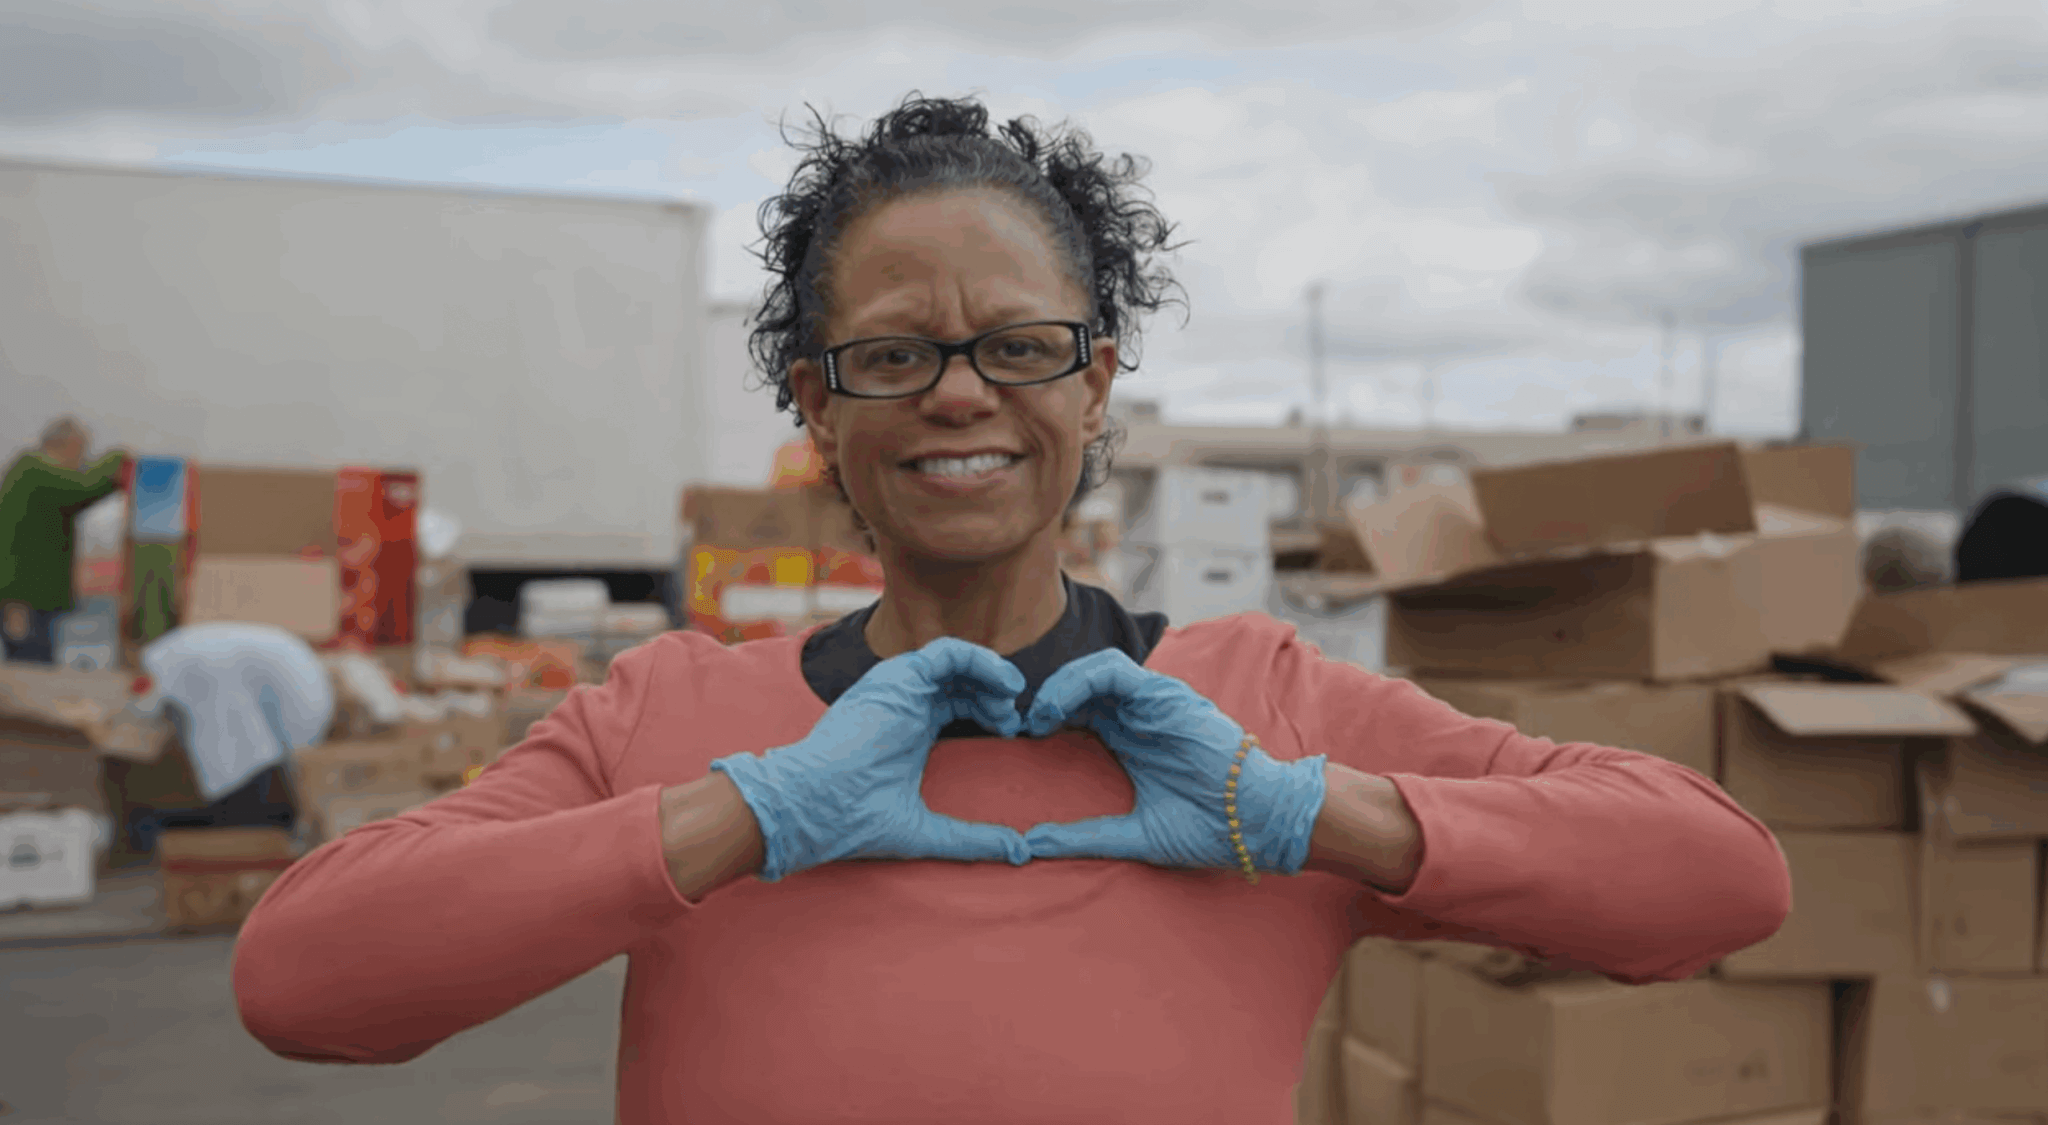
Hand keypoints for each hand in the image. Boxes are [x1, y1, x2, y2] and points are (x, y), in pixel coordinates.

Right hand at [708, 637, 1030, 881]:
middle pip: (958, 681)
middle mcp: (901, 702)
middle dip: (991, 694)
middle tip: (1011, 719)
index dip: (986, 712)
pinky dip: (980, 660)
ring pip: (955, 660)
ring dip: (990, 673)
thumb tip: (1018, 852)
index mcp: (906, 729)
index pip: (953, 704)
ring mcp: (898, 687)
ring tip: (1010, 695)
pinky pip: (948, 652)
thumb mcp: (927, 830)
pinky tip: (1002, 683)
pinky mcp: (897, 678)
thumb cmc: (856, 819)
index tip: (1008, 733)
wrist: (817, 806)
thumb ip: (973, 838)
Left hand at [1020, 650, 1326, 874]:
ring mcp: (1153, 701)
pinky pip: (1112, 670)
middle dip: (1045, 701)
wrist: (1260, 821)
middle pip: (1081, 688)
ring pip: (1093, 670)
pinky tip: (1057, 709)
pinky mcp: (1165, 694)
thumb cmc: (1210, 829)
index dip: (1046, 721)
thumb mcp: (1134, 834)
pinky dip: (1078, 681)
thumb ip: (1085, 836)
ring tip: (1037, 718)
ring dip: (1057, 687)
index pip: (1078, 713)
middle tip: (1018, 728)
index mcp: (1131, 740)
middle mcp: (1140, 714)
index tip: (1021, 745)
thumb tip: (1031, 845)